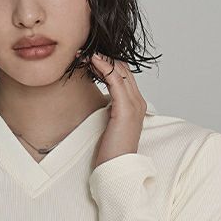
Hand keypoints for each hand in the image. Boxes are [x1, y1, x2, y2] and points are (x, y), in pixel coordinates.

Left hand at [84, 52, 147, 168]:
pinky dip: (104, 67)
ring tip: (83, 53)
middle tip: (82, 52)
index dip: (106, 64)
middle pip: (123, 69)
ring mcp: (134, 104)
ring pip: (120, 71)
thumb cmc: (110, 151)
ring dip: (101, 59)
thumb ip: (108, 110)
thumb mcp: (108, 125)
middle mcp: (138, 102)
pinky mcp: (126, 109)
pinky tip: (92, 60)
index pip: (123, 75)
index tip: (87, 58)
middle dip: (102, 58)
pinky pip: (116, 80)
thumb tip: (97, 100)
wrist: (116, 169)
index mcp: (135, 105)